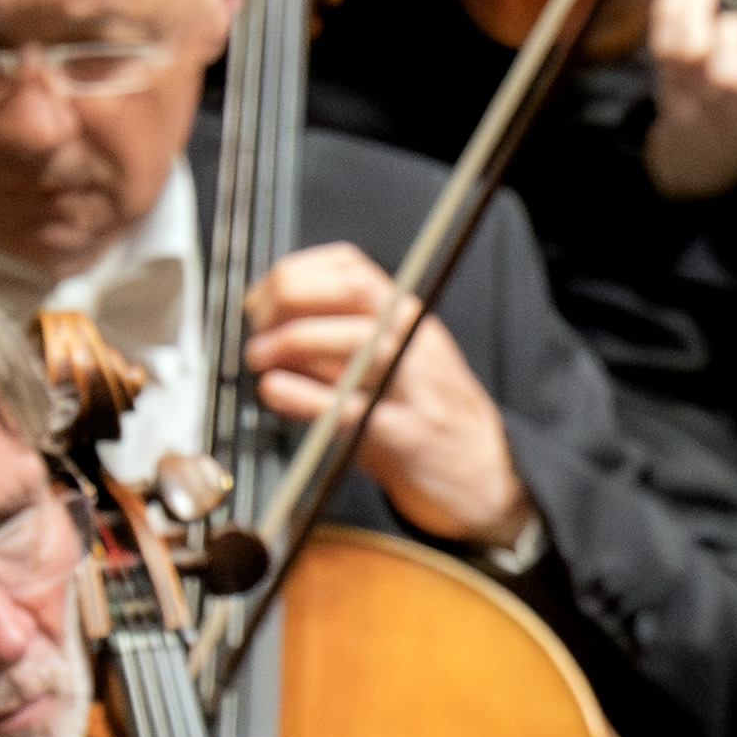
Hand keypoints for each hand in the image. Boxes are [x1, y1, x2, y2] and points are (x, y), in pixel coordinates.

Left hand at [241, 242, 523, 550]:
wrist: (480, 469)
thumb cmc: (424, 412)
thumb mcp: (393, 355)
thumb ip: (341, 332)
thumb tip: (270, 320)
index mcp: (405, 315)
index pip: (349, 266)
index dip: (295, 274)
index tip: (261, 299)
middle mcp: (413, 340)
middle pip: (351, 293)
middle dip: (290, 302)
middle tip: (257, 330)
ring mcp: (414, 386)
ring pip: (357, 341)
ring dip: (295, 342)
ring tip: (260, 358)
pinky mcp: (405, 435)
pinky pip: (350, 407)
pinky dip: (304, 395)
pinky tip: (276, 391)